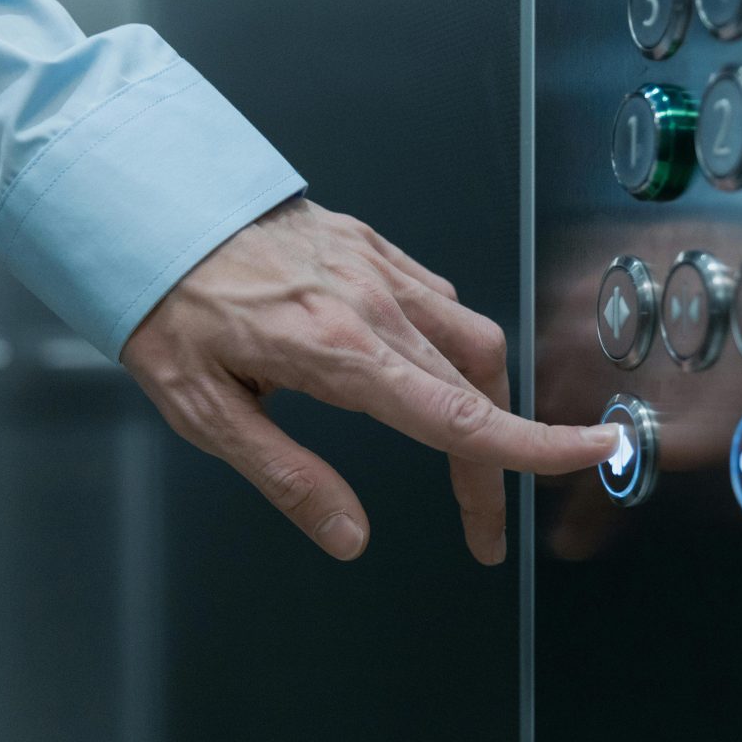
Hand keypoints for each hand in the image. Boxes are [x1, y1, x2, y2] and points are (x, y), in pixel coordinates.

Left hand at [121, 197, 618, 563]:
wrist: (148, 204)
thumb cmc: (168, 308)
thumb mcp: (207, 413)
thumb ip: (289, 478)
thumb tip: (351, 537)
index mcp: (339, 353)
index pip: (459, 415)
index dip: (533, 446)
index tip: (593, 453)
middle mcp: (375, 307)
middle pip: (477, 389)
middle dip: (497, 459)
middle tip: (478, 521)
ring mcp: (380, 270)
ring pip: (473, 339)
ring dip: (486, 400)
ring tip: (463, 448)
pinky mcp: (374, 247)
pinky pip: (440, 300)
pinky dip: (452, 346)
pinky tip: (426, 369)